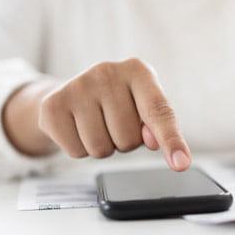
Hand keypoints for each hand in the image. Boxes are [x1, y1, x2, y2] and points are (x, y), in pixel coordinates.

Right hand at [4, 59, 190, 171]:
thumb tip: (154, 141)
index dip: (171, 140)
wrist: (73, 93)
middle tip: (115, 123)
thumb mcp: (145, 107)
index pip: (159, 112)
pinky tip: (78, 127)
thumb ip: (158, 124)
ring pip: (101, 149)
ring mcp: (77, 86)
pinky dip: (80, 149)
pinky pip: (77, 152)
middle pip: (129, 138)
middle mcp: (107, 72)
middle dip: (125, 141)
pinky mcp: (52, 105)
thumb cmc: (120, 102)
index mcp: (138, 70)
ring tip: (98, 124)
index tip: (181, 164)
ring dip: (104, 147)